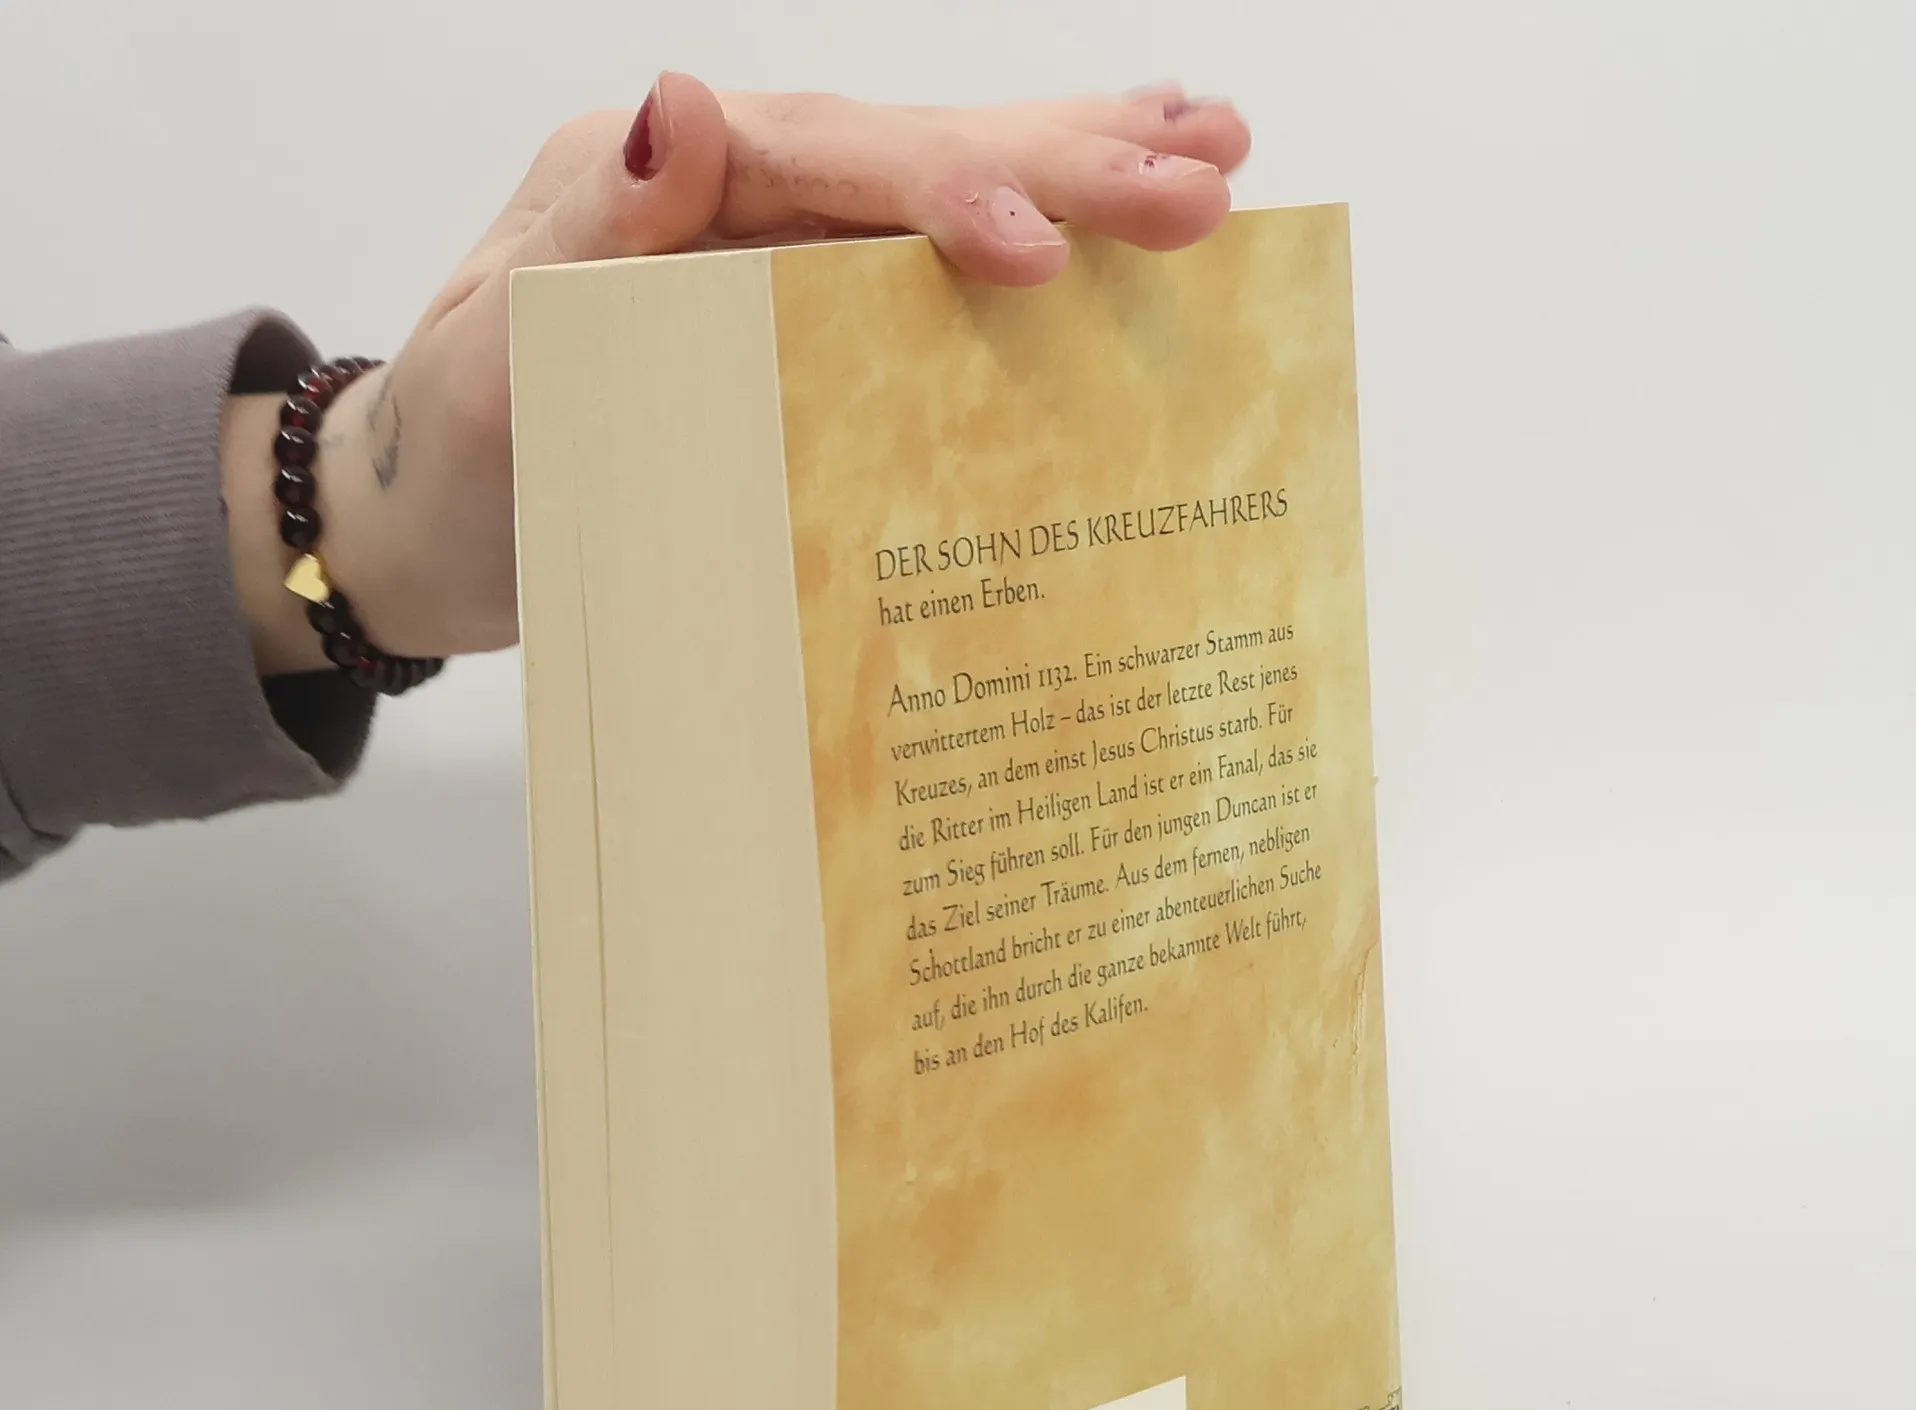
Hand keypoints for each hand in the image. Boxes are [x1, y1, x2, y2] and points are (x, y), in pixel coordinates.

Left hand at [233, 77, 1251, 674]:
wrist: (432, 526)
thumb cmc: (456, 454)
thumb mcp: (490, 357)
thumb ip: (586, 243)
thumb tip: (683, 109)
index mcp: (661, 186)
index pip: (830, 167)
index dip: (946, 194)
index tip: (1045, 250)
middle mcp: (735, 198)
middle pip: (919, 158)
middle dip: (1066, 164)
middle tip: (1208, 176)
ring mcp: (778, 258)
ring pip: (945, 194)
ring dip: (1080, 174)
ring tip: (1214, 154)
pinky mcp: (804, 329)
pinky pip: (926, 277)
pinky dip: (1024, 238)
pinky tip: (1101, 228)